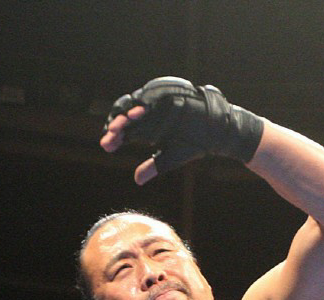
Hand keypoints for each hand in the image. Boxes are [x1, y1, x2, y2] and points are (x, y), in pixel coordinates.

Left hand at [100, 77, 263, 184]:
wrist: (216, 130)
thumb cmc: (194, 143)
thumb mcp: (171, 157)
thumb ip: (154, 166)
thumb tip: (137, 180)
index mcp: (146, 128)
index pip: (124, 131)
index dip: (114, 137)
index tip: (107, 146)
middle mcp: (149, 114)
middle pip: (124, 115)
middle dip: (117, 124)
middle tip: (112, 133)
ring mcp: (157, 103)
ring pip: (134, 104)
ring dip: (127, 112)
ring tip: (121, 123)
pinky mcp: (168, 94)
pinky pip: (152, 96)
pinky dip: (144, 103)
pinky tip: (137, 112)